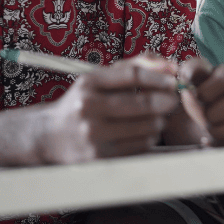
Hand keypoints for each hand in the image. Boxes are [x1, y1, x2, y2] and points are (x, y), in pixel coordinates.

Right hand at [36, 57, 178, 163]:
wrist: (50, 135)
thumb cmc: (83, 102)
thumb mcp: (100, 79)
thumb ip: (135, 66)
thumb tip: (171, 66)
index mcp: (89, 82)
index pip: (133, 76)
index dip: (159, 78)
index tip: (174, 80)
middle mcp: (88, 108)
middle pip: (143, 104)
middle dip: (165, 102)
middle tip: (172, 101)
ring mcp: (93, 135)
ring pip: (146, 127)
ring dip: (158, 122)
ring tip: (155, 118)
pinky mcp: (100, 157)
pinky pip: (140, 146)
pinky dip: (149, 138)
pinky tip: (144, 132)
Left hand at [185, 60, 223, 145]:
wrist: (213, 119)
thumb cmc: (205, 97)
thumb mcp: (194, 81)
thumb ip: (188, 73)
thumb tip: (187, 82)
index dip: (210, 90)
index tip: (199, 98)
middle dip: (215, 115)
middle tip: (205, 118)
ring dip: (222, 131)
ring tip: (213, 130)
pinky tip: (220, 140)